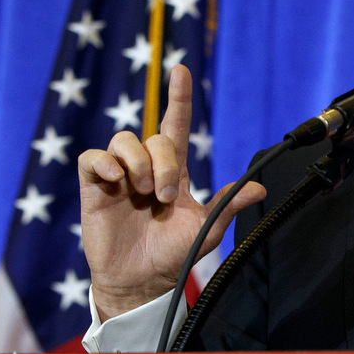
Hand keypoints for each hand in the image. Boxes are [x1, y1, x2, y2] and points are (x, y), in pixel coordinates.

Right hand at [78, 65, 264, 320]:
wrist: (140, 283)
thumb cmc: (172, 258)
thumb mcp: (205, 231)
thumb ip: (228, 205)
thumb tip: (260, 188)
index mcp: (173, 173)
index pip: (176, 126)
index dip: (179, 99)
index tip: (181, 70)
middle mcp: (145, 169)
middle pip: (154, 138)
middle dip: (163, 163)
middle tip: (164, 198)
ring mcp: (119, 177)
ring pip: (124, 141)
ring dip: (137, 162)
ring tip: (142, 192)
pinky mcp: (94, 188)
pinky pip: (93, 158)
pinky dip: (104, 163)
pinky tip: (115, 180)